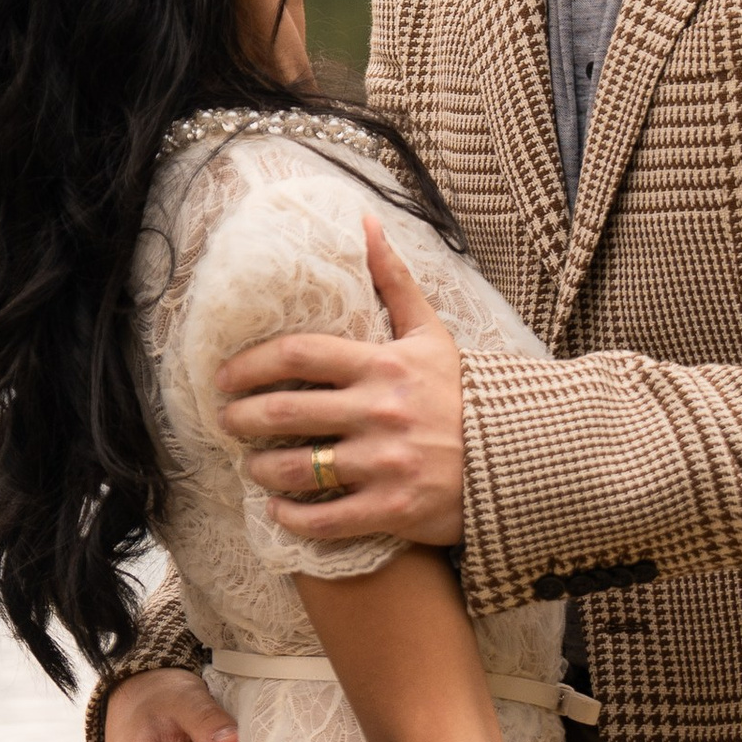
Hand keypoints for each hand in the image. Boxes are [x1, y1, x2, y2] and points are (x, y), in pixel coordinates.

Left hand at [216, 216, 465, 550]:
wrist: (516, 454)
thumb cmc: (462, 393)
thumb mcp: (430, 332)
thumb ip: (394, 279)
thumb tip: (363, 223)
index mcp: (383, 366)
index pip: (298, 355)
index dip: (250, 364)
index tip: (225, 376)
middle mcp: (380, 412)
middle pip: (285, 411)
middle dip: (241, 418)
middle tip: (225, 420)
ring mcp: (385, 463)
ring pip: (298, 468)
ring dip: (261, 467)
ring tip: (251, 464)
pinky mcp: (393, 508)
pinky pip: (326, 518)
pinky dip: (292, 516)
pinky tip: (278, 509)